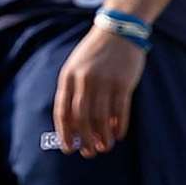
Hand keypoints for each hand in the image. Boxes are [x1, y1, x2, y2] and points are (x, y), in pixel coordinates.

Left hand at [53, 24, 145, 157]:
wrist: (117, 31)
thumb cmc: (95, 54)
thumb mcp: (76, 67)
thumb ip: (74, 92)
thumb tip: (76, 126)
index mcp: (68, 76)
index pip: (62, 110)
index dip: (65, 132)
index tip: (67, 148)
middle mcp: (84, 79)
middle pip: (82, 117)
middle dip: (84, 139)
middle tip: (89, 153)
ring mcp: (104, 81)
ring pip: (101, 117)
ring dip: (103, 136)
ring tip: (104, 147)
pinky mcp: (123, 82)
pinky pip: (120, 110)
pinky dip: (119, 126)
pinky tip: (118, 134)